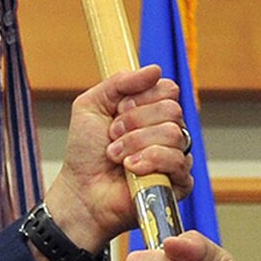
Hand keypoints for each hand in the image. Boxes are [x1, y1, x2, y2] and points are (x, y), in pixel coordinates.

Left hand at [42, 68, 190, 254]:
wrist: (81, 192)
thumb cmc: (85, 154)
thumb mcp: (92, 105)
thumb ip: (120, 82)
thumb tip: (155, 69)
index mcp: (152, 112)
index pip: (168, 90)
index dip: (141, 98)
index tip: (118, 111)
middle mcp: (167, 132)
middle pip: (171, 109)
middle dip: (134, 122)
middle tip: (112, 136)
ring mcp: (175, 157)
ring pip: (173, 133)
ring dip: (136, 143)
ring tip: (116, 156)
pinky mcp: (179, 182)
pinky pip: (178, 160)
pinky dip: (150, 161)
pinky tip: (131, 169)